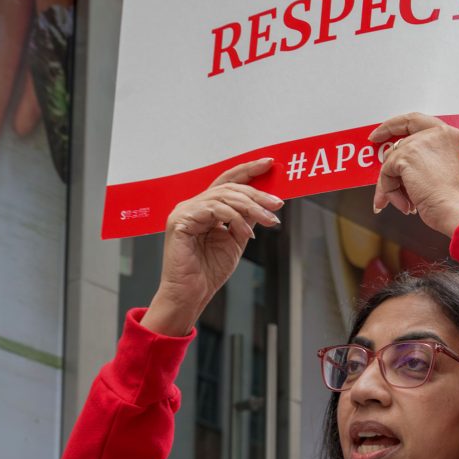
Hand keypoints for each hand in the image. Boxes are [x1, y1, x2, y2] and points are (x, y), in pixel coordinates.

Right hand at [142, 160, 282, 335]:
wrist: (191, 294)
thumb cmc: (209, 272)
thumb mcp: (236, 241)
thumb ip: (246, 220)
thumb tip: (264, 203)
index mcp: (204, 208)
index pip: (228, 182)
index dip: (248, 170)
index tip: (270, 164)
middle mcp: (193, 205)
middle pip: (229, 187)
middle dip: (257, 194)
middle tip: (277, 204)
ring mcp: (185, 211)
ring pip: (224, 197)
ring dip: (251, 207)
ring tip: (269, 220)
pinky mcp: (181, 220)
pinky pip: (214, 210)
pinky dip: (235, 219)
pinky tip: (247, 233)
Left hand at [368, 113, 458, 236]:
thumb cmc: (455, 201)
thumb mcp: (443, 172)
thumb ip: (423, 161)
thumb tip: (394, 168)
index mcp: (448, 135)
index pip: (414, 121)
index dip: (393, 127)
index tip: (377, 136)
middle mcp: (435, 133)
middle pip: (398, 148)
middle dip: (390, 174)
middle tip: (385, 195)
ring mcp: (420, 142)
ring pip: (390, 162)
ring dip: (391, 187)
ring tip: (405, 204)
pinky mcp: (406, 156)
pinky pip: (386, 173)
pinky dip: (390, 192)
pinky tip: (406, 205)